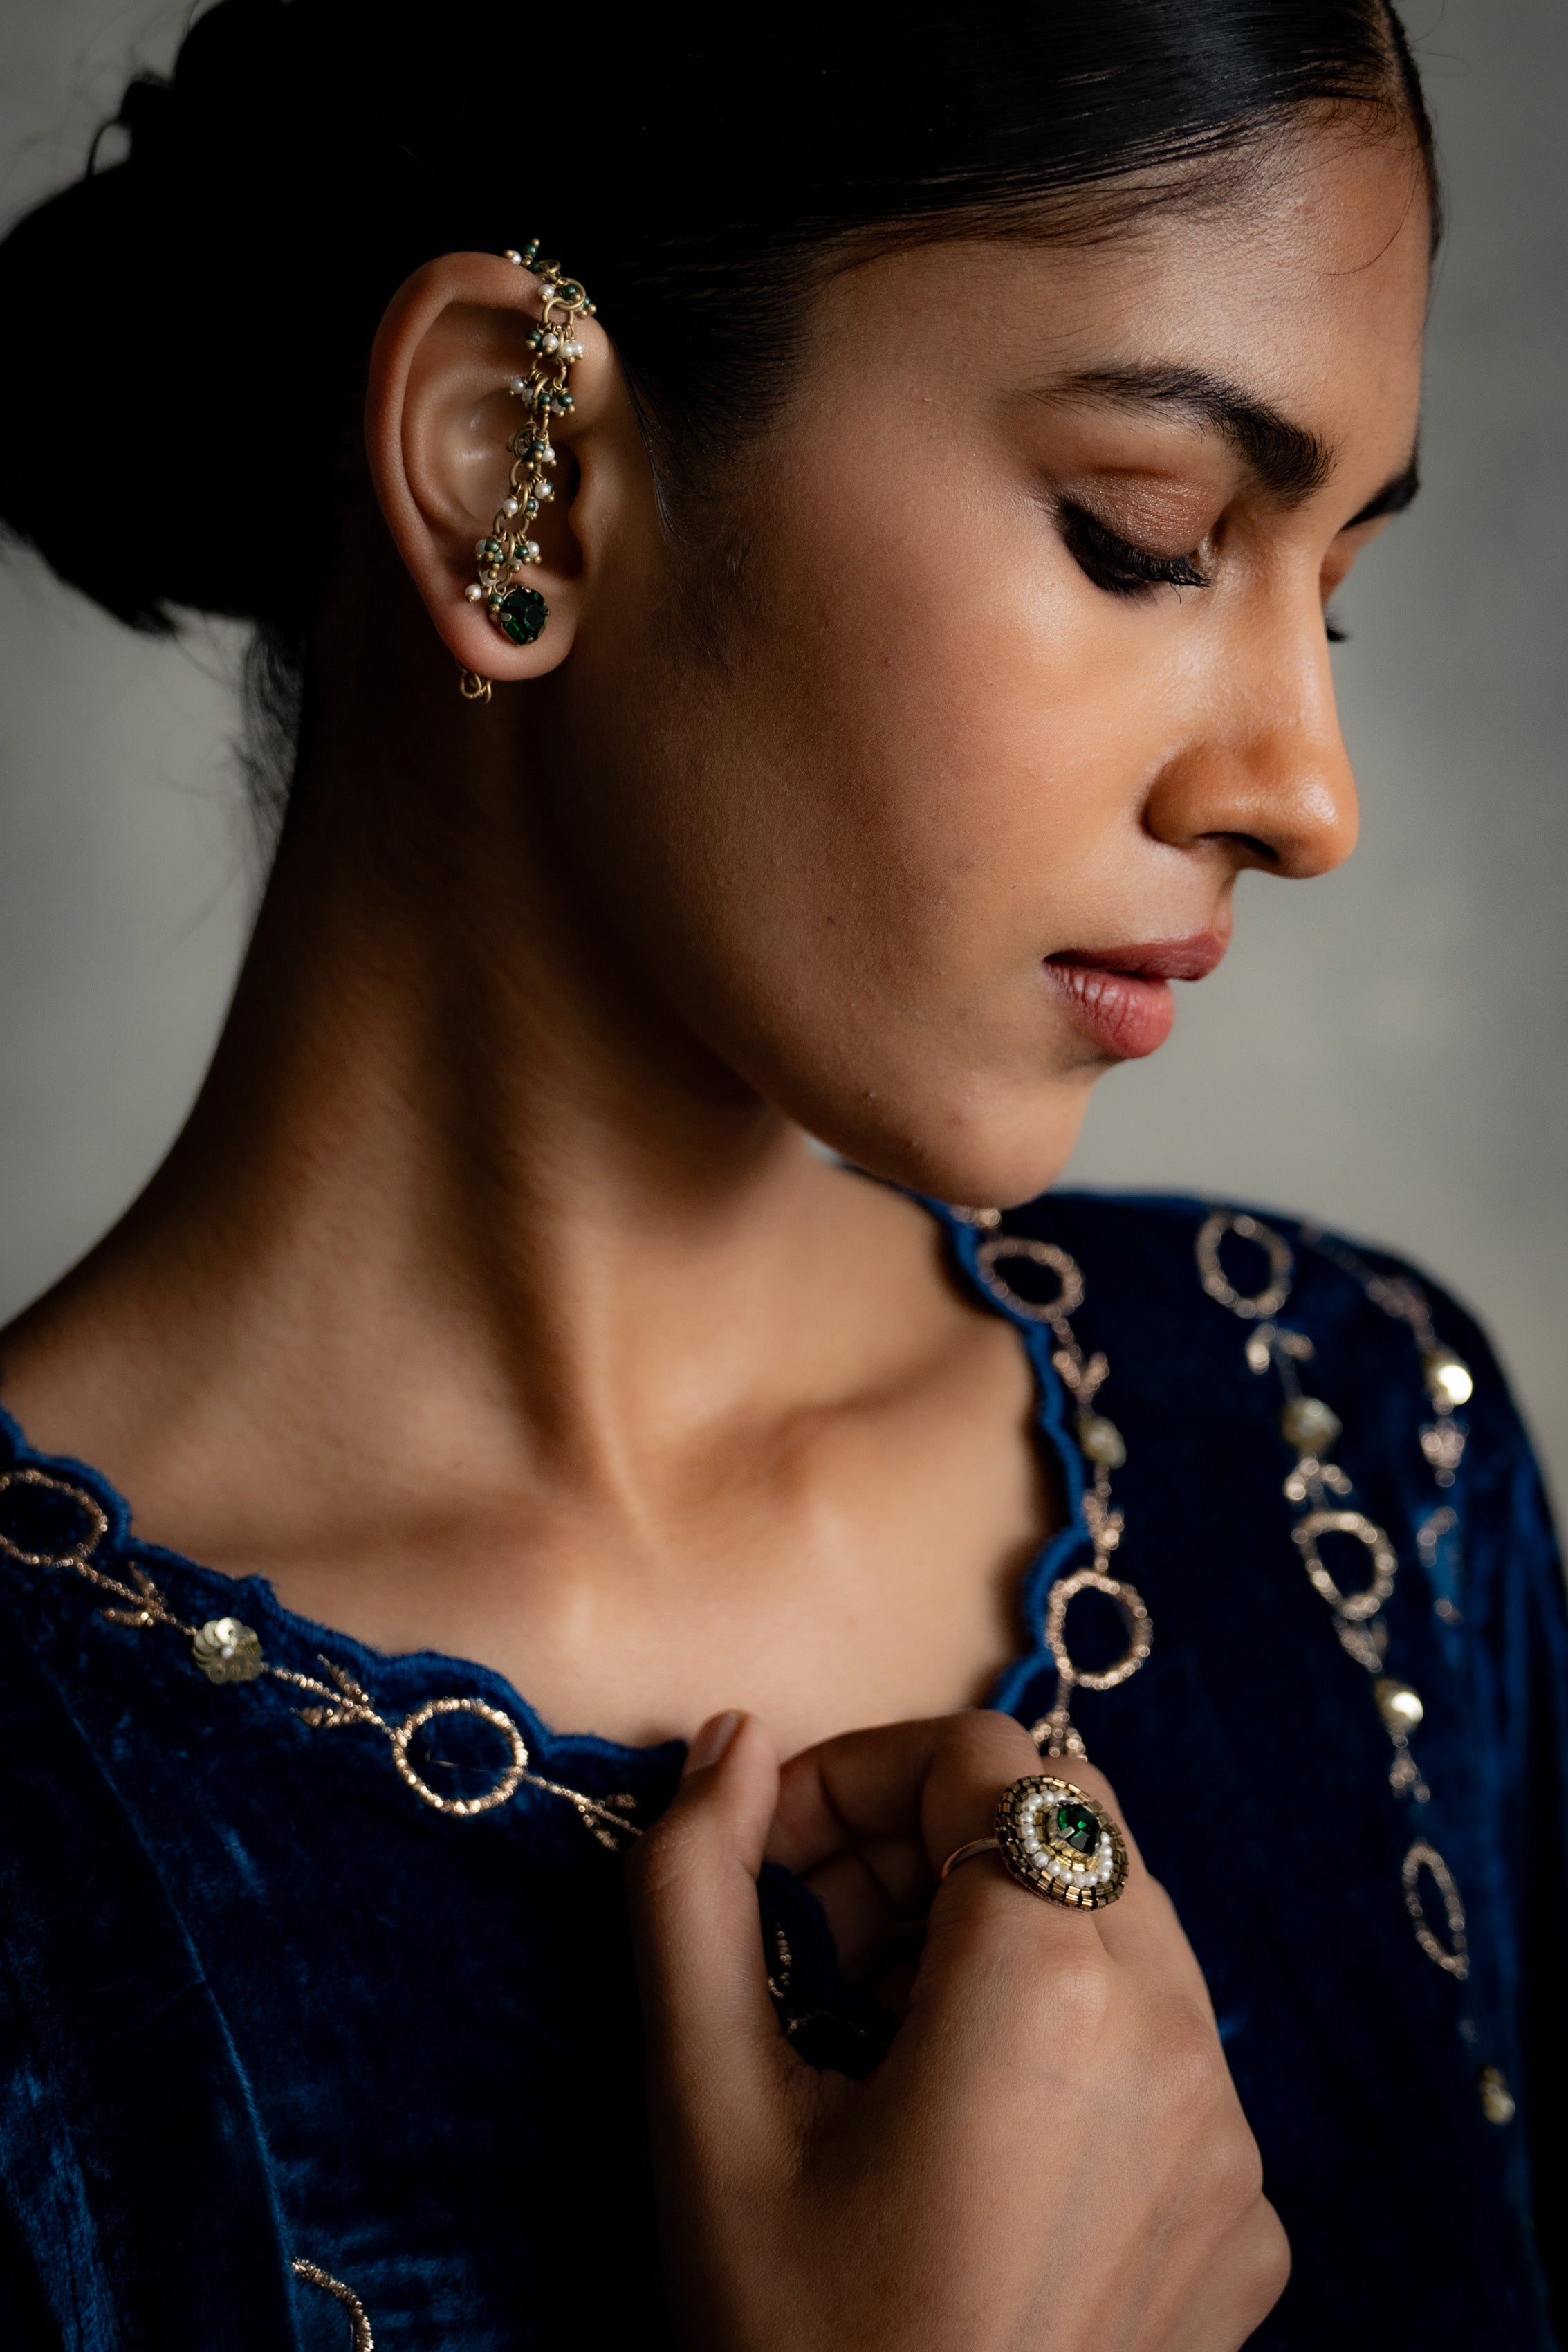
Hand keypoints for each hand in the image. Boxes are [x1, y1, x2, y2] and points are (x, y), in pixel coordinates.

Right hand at [625, 1707, 1286, 2351]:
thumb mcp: (706, 2108)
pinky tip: (968, 2142)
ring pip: (1123, 1927)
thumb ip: (695, 1889)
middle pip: (1067, 1821)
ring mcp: (1231, 2142)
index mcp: (1052, 1988)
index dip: (855, 1776)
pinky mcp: (1248, 2224)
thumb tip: (730, 1745)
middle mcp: (1179, 2041)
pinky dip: (1067, 2039)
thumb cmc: (790, 2346)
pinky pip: (1165, 2052)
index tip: (771, 1861)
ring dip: (994, 1935)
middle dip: (928, 1842)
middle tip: (818, 1944)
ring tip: (880, 2038)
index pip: (979, 1756)